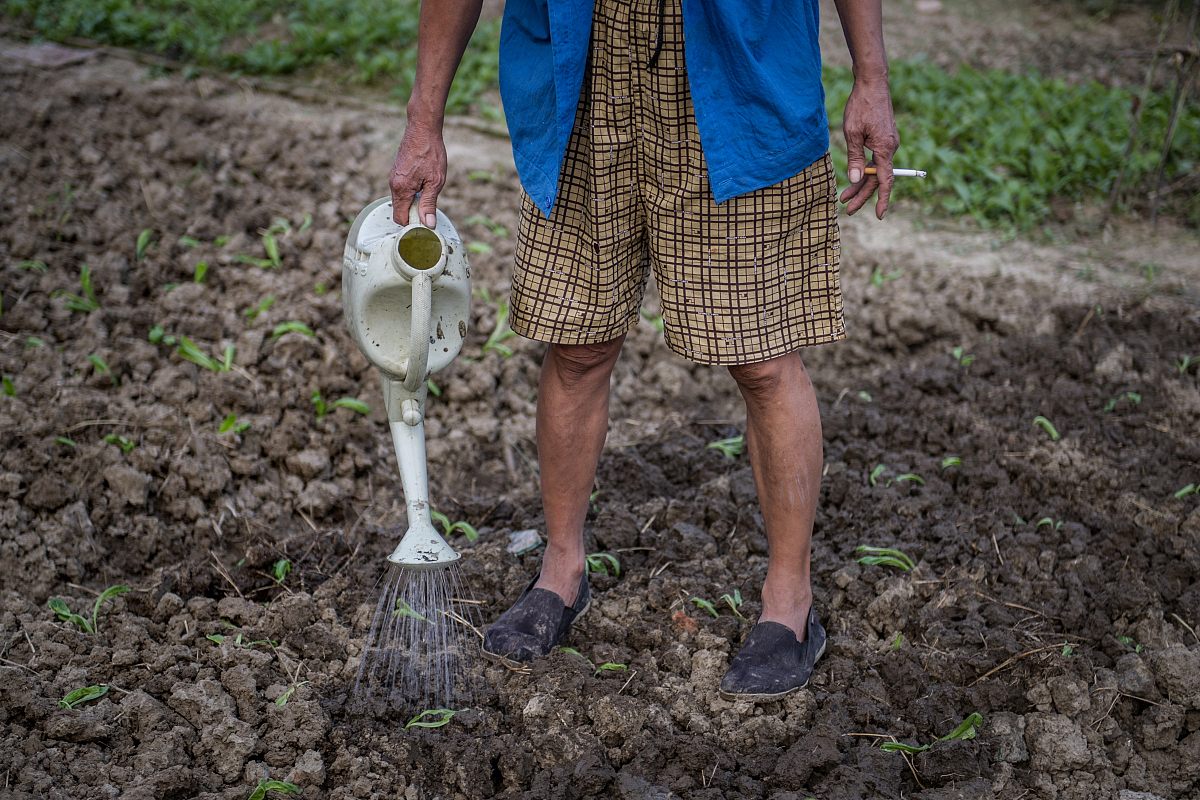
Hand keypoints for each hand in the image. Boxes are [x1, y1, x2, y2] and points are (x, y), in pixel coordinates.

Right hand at [389, 121, 446, 226]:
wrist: (422, 129)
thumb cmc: (430, 153)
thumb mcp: (435, 182)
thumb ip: (429, 204)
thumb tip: (428, 224)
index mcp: (401, 189)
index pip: (400, 218)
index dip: (412, 225)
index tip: (424, 224)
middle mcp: (393, 184)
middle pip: (400, 211)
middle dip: (413, 214)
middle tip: (429, 210)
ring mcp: (394, 178)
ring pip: (401, 200)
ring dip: (413, 203)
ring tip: (428, 194)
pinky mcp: (397, 172)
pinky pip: (402, 190)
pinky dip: (411, 193)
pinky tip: (424, 185)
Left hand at [838, 78, 898, 218]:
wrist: (872, 83)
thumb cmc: (861, 106)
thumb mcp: (852, 134)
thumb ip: (854, 158)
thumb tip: (855, 179)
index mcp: (885, 149)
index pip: (885, 180)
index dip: (882, 199)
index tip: (879, 215)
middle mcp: (890, 147)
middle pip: (877, 178)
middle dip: (862, 195)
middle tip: (847, 209)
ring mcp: (888, 143)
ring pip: (876, 169)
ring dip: (861, 183)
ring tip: (844, 196)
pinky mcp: (884, 138)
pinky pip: (876, 159)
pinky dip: (865, 169)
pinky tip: (854, 176)